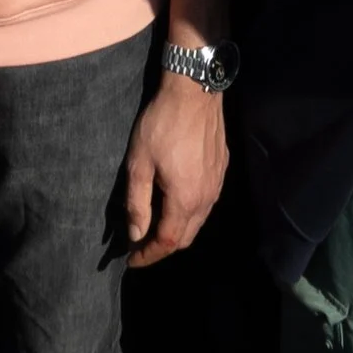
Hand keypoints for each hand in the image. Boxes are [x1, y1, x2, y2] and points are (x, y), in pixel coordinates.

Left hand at [122, 69, 228, 267]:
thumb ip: (137, 203)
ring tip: (154, 229)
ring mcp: (217, 185)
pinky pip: (206, 204)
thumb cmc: (162, 124)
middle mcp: (206, 198)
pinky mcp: (222, 171)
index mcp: (184, 199)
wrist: (194, 91)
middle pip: (185, 238)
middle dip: (162, 248)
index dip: (147, 255)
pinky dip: (189, 214)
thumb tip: (135, 235)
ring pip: (198, 222)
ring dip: (176, 232)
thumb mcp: (138, 162)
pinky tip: (175, 204)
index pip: (166, 242)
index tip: (130, 261)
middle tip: (139, 247)